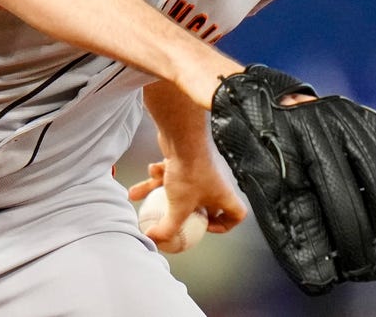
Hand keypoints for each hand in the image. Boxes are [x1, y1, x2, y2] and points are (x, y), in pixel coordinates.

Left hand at [128, 157, 246, 248]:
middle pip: (204, 202)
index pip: (236, 214)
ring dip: (159, 191)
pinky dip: (159, 173)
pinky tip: (149, 172)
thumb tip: (154, 240)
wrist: (183, 136)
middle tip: (173, 216)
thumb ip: (168, 228)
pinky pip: (172, 170)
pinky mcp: (187, 156)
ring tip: (139, 195)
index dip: (223, 225)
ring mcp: (201, 167)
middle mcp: (215, 181)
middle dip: (185, 210)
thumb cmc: (189, 173)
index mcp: (223, 195)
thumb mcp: (178, 208)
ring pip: (180, 186)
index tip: (204, 228)